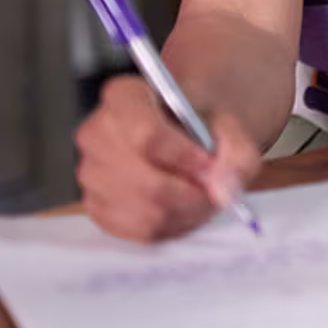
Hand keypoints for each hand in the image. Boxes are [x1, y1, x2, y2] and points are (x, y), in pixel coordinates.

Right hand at [74, 75, 261, 241]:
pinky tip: (184, 207)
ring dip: (183, 211)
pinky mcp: (97, 206)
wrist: (190, 135)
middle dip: (188, 194)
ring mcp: (91, 172)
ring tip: (202, 196)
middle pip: (141, 181)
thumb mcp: (229, 127)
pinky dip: (170, 226)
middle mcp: (97, 132)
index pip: (144, 135)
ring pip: (143, 211)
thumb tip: (223, 188)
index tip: (208, 163)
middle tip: (214, 189)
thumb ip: (236, 154)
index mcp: (124, 96)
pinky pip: (137, 230)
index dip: (181, 156)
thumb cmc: (202, 126)